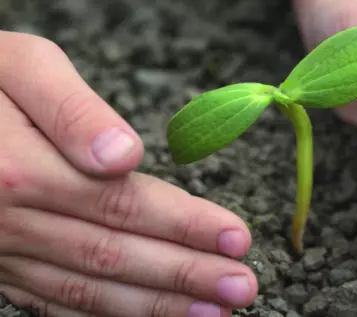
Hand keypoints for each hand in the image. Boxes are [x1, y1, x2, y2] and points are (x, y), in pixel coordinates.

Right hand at [0, 31, 256, 316]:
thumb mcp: (19, 67)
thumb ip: (70, 110)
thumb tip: (124, 155)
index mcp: (21, 172)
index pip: (124, 205)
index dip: (185, 225)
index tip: (237, 238)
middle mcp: (11, 224)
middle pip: (115, 256)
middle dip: (185, 275)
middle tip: (242, 288)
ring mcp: (2, 253)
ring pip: (88, 291)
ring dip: (156, 307)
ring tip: (212, 314)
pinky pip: (53, 302)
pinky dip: (105, 316)